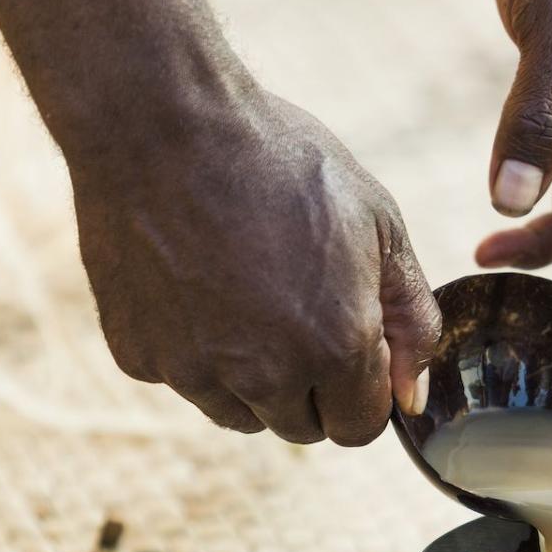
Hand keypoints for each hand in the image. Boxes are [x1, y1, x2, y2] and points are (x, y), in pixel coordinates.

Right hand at [69, 91, 440, 444]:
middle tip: (297, 310)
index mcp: (335, 348)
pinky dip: (193, 349)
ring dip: (251, 378)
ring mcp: (194, 372)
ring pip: (239, 414)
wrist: (163, 123)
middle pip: (300, 426)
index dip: (362, 390)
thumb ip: (411, 320)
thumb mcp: (378, 224)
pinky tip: (195, 282)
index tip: (350, 345)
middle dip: (310, 387)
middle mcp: (264, 376)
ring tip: (246, 294)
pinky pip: (183, 379)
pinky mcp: (139, 358)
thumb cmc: (281, 161)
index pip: (359, 428)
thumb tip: (413, 396)